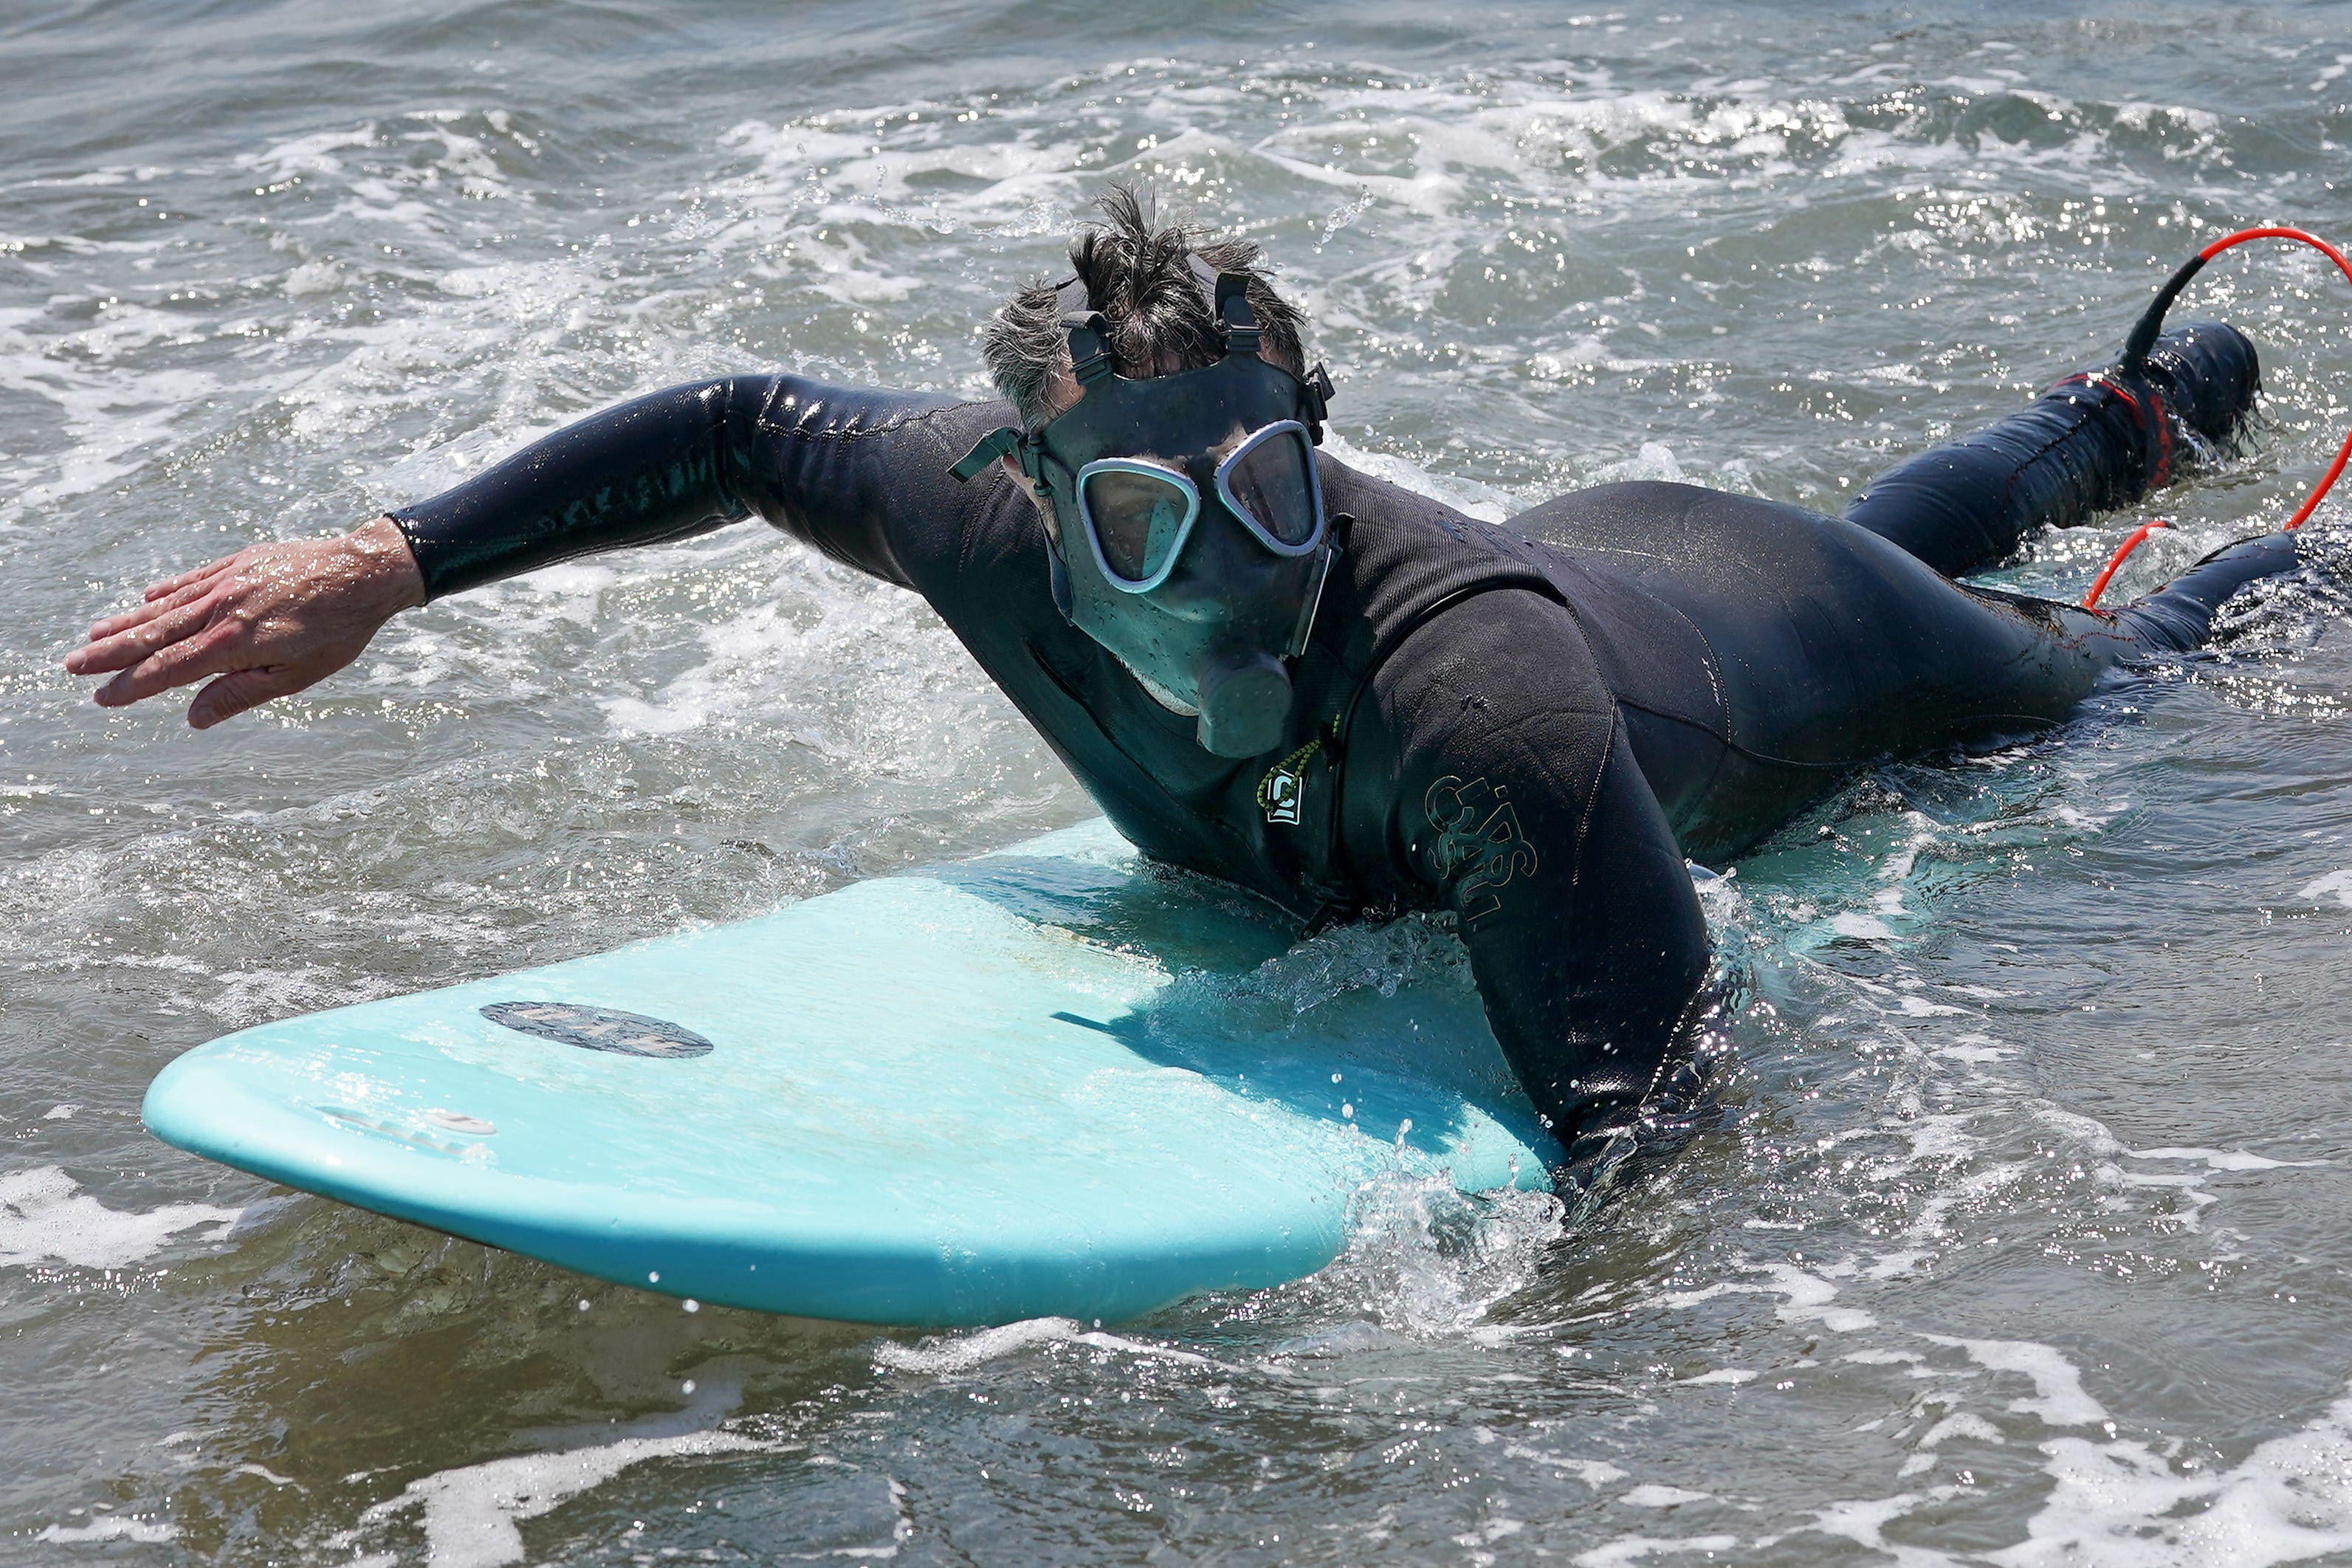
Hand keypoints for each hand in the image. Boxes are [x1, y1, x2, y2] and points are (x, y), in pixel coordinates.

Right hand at [63, 516, 427, 728]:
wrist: (363, 572)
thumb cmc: (337, 632)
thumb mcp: (296, 676)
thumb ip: (240, 694)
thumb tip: (194, 718)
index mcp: (233, 643)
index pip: (168, 669)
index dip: (132, 685)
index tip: (103, 698)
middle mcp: (220, 609)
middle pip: (153, 636)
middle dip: (110, 653)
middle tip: (73, 665)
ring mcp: (226, 582)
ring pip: (165, 607)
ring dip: (126, 622)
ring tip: (93, 634)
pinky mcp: (238, 562)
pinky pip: (191, 580)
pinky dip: (165, 592)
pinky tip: (144, 600)